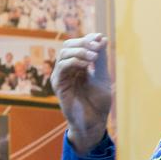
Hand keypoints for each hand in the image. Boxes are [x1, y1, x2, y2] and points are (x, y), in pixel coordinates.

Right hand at [52, 33, 111, 153]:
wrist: (94, 121)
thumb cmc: (98, 102)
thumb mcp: (102, 75)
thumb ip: (101, 58)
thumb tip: (102, 38)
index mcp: (76, 66)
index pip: (77, 45)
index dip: (87, 39)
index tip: (101, 37)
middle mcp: (66, 69)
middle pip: (68, 46)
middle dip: (83, 43)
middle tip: (97, 46)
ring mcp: (60, 77)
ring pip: (64, 54)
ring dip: (80, 52)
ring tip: (95, 57)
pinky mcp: (58, 85)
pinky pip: (62, 67)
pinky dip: (75, 61)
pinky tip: (87, 64)